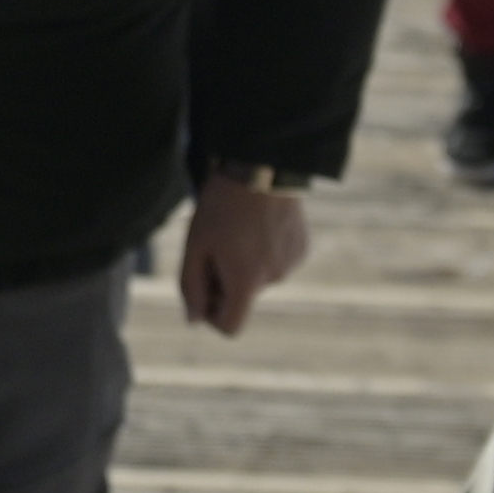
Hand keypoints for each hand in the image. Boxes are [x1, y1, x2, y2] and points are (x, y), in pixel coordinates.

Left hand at [176, 174, 311, 336]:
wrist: (262, 165)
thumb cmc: (222, 206)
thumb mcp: (196, 245)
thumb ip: (192, 287)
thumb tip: (194, 320)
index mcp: (245, 282)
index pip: (230, 327)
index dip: (211, 315)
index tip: (203, 290)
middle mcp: (273, 279)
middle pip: (242, 298)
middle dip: (226, 281)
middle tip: (215, 245)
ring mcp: (291, 264)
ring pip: (259, 278)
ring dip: (245, 264)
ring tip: (238, 229)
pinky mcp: (302, 248)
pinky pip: (277, 262)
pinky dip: (264, 252)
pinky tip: (258, 225)